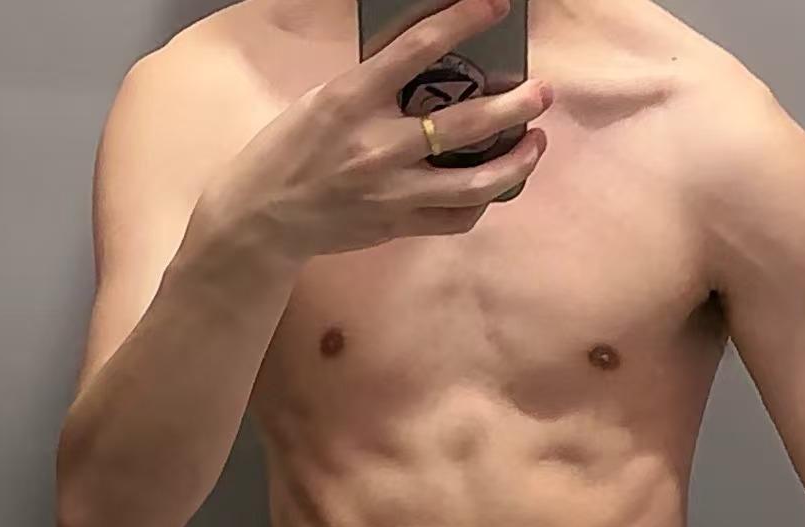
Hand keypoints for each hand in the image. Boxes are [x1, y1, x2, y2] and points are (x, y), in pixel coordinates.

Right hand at [193, 0, 552, 261]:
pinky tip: (496, 184)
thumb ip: (372, 85)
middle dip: (514, 104)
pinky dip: (482, 201)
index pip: (417, 49)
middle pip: (464, 123)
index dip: (462, 21)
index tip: (495, 5)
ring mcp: (391, 192)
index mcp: (350, 100)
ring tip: (536, 143)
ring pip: (473, 183)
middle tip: (542, 90)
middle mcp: (377, 146)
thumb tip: (424, 60)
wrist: (262, 218)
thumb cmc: (288, 152)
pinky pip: (456, 218)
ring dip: (515, 162)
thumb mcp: (322, 101)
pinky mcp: (397, 226)